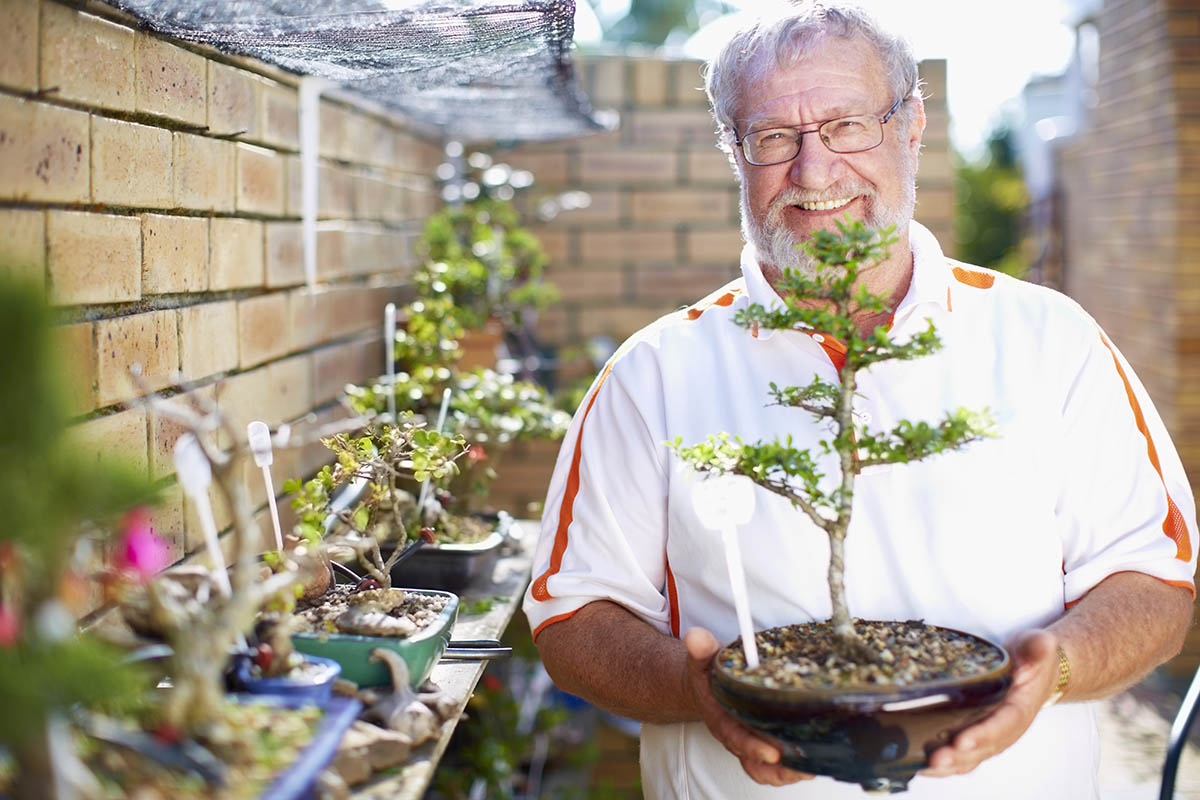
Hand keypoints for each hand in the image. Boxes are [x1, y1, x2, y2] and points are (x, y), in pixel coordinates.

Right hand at [683, 627, 814, 785]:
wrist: (708, 686)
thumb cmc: (709, 675)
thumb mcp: (703, 660)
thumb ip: (701, 649)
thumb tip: (696, 637)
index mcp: (720, 719)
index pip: (735, 737)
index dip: (753, 747)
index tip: (772, 753)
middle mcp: (736, 736)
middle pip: (755, 761)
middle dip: (778, 767)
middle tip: (801, 764)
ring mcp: (750, 742)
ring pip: (766, 770)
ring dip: (787, 772)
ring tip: (810, 768)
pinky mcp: (762, 743)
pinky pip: (774, 768)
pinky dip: (790, 769)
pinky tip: (810, 763)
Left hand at [922, 628, 1058, 776]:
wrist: (1034, 670)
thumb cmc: (1031, 659)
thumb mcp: (1035, 648)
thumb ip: (1035, 648)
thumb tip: (1042, 644)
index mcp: (1019, 710)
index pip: (1001, 726)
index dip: (982, 735)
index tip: (962, 741)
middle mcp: (1004, 730)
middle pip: (980, 748)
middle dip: (956, 756)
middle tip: (934, 759)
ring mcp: (989, 736)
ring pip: (968, 757)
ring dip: (946, 764)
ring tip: (923, 764)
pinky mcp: (975, 735)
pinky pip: (959, 755)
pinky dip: (942, 763)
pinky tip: (918, 763)